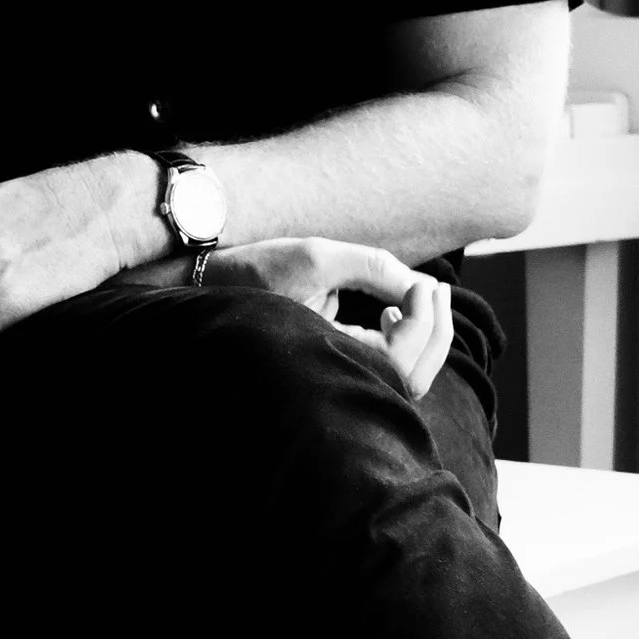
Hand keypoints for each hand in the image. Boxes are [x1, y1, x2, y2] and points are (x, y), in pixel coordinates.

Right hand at [202, 236, 455, 399]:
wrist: (203, 288)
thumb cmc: (253, 273)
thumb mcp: (314, 258)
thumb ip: (372, 267)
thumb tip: (420, 287)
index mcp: (322, 363)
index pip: (398, 359)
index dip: (424, 321)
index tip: (422, 283)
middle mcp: (328, 380)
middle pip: (410, 378)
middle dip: (436, 332)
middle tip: (436, 288)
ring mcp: (331, 375)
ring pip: (401, 376)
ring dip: (423, 336)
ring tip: (422, 294)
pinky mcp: (330, 364)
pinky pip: (382, 364)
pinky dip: (402, 338)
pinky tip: (391, 307)